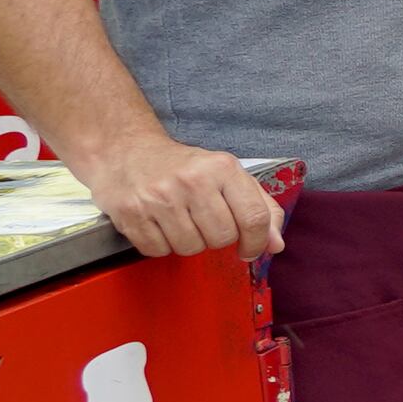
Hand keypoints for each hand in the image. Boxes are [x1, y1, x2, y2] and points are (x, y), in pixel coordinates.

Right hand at [75, 129, 281, 261]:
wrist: (126, 150)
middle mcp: (191, 181)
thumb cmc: (183, 166)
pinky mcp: (131, 213)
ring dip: (189, 242)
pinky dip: (161, 245)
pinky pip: (158, 251)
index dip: (258, 242)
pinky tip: (158, 223)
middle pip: (222, 238)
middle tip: (204, 221)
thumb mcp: (228, 174)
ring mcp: (158, 198)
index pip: (254, 218)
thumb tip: (276, 244)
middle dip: (217, 238)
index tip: (251, 250)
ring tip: (180, 219)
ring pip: (191, 248)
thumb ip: (259, 206)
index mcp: (222, 168)